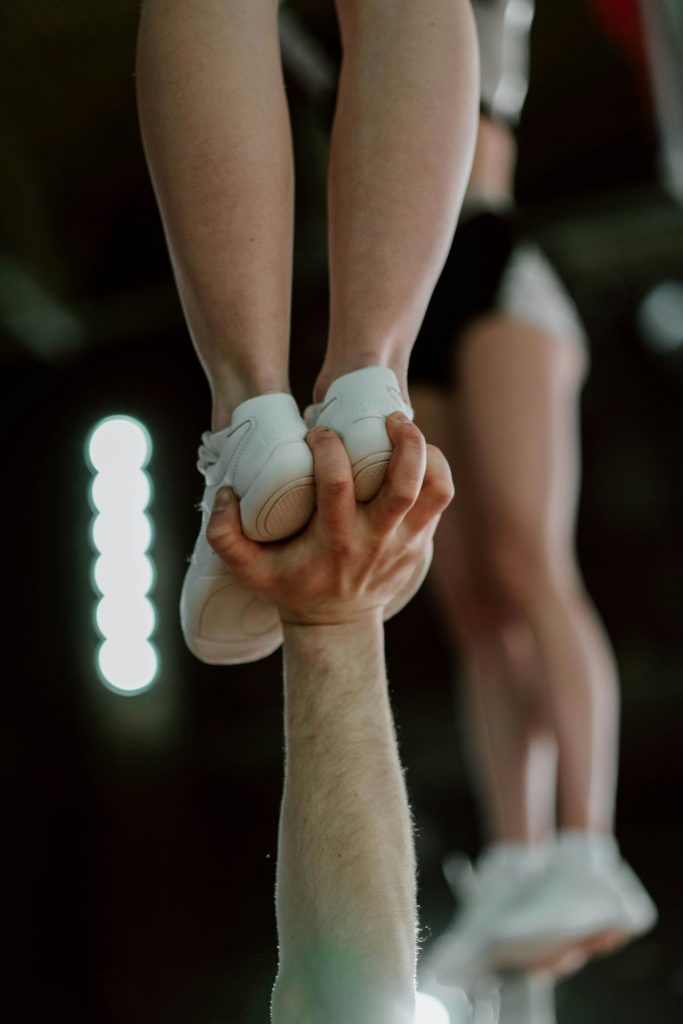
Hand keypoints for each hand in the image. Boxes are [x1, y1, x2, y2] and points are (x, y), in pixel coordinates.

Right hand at [206, 413, 453, 625]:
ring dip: (427, 453)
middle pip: (402, 486)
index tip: (317, 431)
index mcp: (334, 541)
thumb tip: (225, 493)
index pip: (337, 485)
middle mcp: (375, 541)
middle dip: (402, 443)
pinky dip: (435, 468)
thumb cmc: (290, 587)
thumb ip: (223, 535)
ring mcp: (404, 542)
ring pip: (434, 490)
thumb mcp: (248, 570)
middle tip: (387, 417)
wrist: (336, 626)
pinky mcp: (422, 541)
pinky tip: (417, 451)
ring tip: (407, 429)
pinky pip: (441, 498)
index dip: (328, 448)